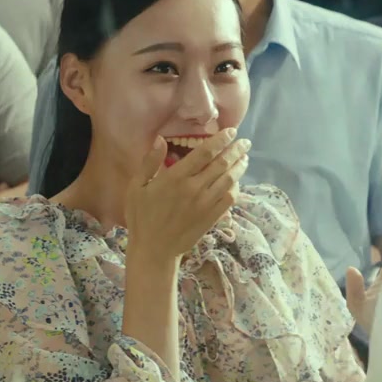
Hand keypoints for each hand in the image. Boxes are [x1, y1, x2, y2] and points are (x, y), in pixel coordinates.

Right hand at [124, 129, 249, 264]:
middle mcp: (194, 188)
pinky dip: (236, 187)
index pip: (205, 153)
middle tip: (245, 142)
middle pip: (222, 163)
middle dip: (236, 150)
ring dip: (239, 167)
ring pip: (229, 179)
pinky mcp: (212, 217)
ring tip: (245, 158)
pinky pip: (230, 198)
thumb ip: (149, 162)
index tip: (231, 131)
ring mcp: (206, 203)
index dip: (220, 140)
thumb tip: (160, 139)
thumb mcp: (136, 187)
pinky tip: (237, 181)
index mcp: (176, 178)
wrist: (155, 249)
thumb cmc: (141, 217)